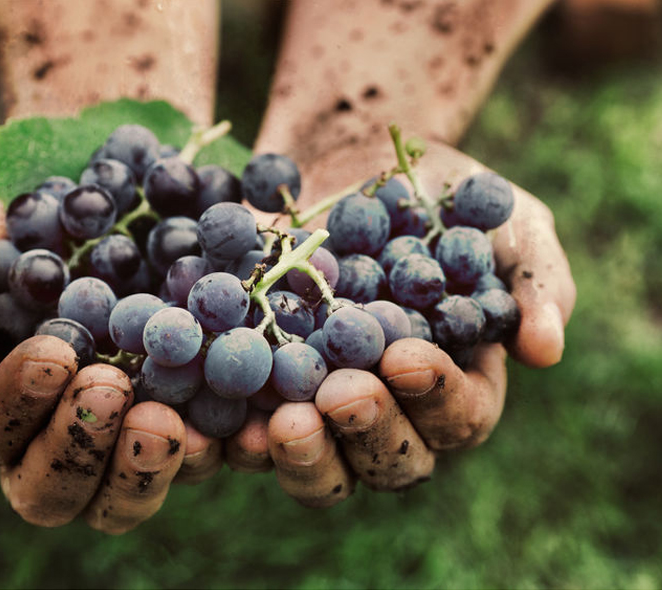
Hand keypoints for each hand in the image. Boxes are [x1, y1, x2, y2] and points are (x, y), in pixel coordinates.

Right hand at [0, 159, 197, 532]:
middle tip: (111, 389)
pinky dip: (223, 450)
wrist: (118, 173)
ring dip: (144, 471)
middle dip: (77, 451)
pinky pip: (205, 456)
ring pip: (123, 498)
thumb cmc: (22, 191)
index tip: (55, 354)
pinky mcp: (192, 411)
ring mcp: (126, 426)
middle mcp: (55, 425)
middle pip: (50, 491)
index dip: (12, 404)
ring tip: (171, 421)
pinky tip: (246, 423)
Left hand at [237, 140, 575, 504]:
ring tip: (277, 424)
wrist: (352, 160)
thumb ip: (534, 281)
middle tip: (341, 396)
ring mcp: (321, 403)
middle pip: (387, 460)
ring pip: (317, 462)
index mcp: (455, 384)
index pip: (459, 417)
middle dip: (366, 432)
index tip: (407, 356)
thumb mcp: (505, 222)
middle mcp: (390, 410)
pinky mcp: (261, 384)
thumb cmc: (441, 196)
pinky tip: (215, 417)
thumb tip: (546, 351)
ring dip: (300, 453)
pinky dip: (230, 431)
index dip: (436, 397)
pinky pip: (246, 426)